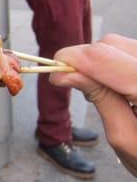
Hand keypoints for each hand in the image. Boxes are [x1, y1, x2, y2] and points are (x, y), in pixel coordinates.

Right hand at [50, 34, 136, 176]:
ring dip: (101, 60)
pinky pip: (131, 52)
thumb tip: (66, 74)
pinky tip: (118, 85)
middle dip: (85, 60)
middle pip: (111, 45)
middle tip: (73, 84)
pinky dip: (116, 63)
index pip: (103, 57)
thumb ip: (100, 99)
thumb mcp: (125, 138)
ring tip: (102, 89)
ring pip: (122, 44)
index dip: (71, 60)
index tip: (53, 73)